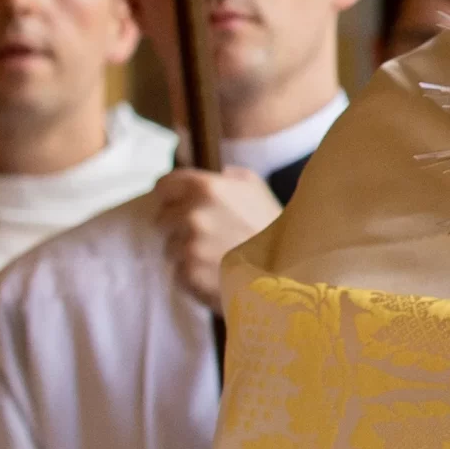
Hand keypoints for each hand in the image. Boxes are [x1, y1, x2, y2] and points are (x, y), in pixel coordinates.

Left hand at [149, 166, 281, 310]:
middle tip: (207, 234)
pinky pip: (178, 271)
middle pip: (161, 218)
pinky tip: (216, 272)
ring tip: (216, 255)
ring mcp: (189, 247)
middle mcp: (193, 215)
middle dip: (178, 225)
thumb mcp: (257, 189)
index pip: (163, 186)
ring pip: (169, 247)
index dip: (172, 195)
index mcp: (206, 188)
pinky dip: (192, 274)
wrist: (288, 273)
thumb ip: (230, 176)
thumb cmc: (273, 229)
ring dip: (185, 251)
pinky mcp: (189, 275)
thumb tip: (217, 173)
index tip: (180, 204)